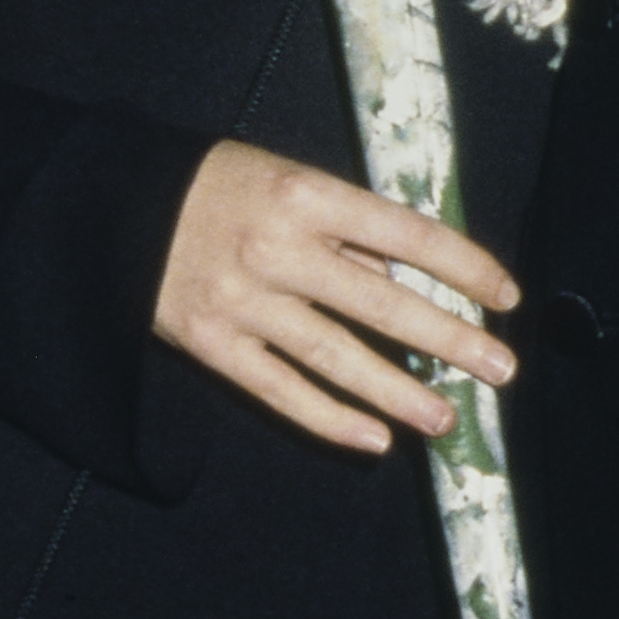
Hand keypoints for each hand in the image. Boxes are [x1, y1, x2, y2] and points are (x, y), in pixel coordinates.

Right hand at [156, 140, 519, 455]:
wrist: (112, 206)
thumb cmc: (216, 186)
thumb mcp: (287, 179)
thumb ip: (347, 228)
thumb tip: (411, 277)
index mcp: (305, 195)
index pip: (406, 233)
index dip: (463, 265)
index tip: (506, 295)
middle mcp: (278, 249)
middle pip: (382, 302)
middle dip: (450, 339)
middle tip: (500, 368)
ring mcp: (242, 302)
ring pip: (336, 357)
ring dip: (398, 392)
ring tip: (446, 419)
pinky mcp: (210, 343)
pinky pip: (280, 390)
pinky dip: (329, 419)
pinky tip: (374, 439)